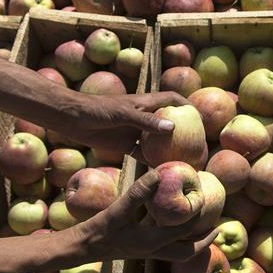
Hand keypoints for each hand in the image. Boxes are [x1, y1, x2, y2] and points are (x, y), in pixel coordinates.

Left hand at [64, 92, 188, 155]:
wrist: (72, 119)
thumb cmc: (97, 110)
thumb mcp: (123, 113)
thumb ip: (146, 121)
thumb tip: (173, 129)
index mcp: (146, 103)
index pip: (172, 100)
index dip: (187, 106)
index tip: (200, 118)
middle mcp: (143, 117)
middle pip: (168, 123)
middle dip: (182, 132)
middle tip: (196, 146)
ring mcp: (135, 131)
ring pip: (157, 141)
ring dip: (168, 149)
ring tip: (183, 161)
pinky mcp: (125, 145)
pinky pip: (143, 154)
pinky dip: (152, 161)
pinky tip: (161, 172)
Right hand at [82, 169, 217, 261]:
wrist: (81, 248)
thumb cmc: (99, 230)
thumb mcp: (119, 209)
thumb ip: (139, 193)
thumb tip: (159, 173)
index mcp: (153, 242)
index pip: (185, 232)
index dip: (198, 218)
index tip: (208, 204)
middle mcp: (153, 250)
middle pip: (187, 253)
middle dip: (203, 243)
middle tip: (217, 230)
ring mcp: (146, 251)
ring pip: (176, 251)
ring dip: (190, 241)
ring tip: (199, 226)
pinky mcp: (138, 248)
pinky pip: (163, 244)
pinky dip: (172, 236)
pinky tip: (168, 221)